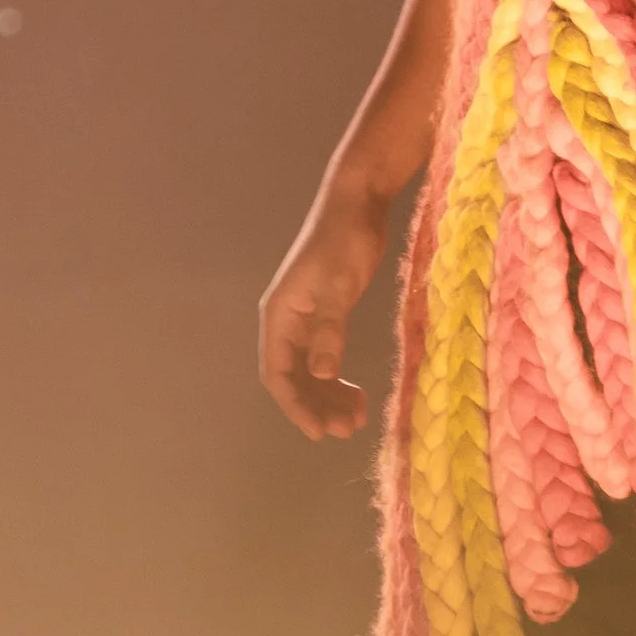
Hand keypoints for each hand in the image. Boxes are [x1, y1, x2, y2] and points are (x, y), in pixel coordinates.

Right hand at [260, 184, 390, 438]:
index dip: (296, 406)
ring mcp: (305, 318)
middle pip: (293, 378)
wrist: (358, 203)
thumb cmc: (345, 242)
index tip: (320, 432)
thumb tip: (323, 374)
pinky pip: (323, 356)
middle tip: (347, 430)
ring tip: (356, 418)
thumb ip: (329, 329)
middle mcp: (286, 322)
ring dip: (328, 396)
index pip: (277, 374)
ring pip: (308, 371)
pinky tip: (357, 390)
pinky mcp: (325, 313)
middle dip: (316, 407)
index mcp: (279, 316)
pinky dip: (337, 377)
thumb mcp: (338, 286)